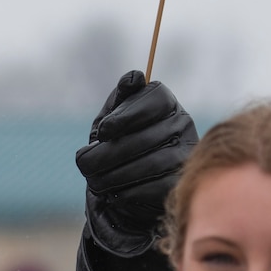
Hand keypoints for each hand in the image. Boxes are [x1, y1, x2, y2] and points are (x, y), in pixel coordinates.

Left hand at [75, 70, 197, 255]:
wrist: (125, 190)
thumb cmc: (116, 148)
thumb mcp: (111, 121)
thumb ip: (119, 99)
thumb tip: (134, 77)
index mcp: (165, 103)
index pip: (155, 99)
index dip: (127, 115)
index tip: (103, 132)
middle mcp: (182, 124)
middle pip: (147, 136)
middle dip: (109, 153)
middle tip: (85, 164)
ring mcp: (185, 155)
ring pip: (151, 163)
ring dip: (115, 175)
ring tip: (95, 181)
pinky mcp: (181, 183)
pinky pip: (156, 187)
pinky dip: (129, 192)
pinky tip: (115, 193)